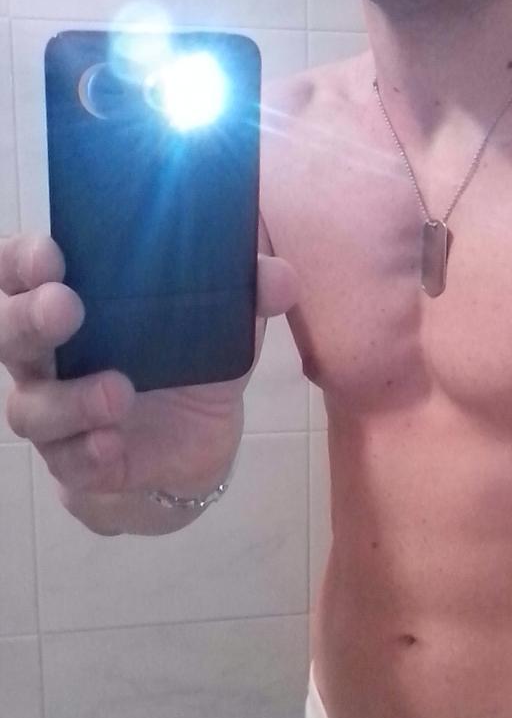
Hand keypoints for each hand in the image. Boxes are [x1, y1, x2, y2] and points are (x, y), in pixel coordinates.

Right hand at [0, 233, 300, 496]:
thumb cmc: (188, 362)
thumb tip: (278, 276)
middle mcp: (49, 356)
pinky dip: (88, 453)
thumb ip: (246, 295)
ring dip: (71, 399)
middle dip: (29, 319)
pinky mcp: (77, 463)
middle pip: (8, 334)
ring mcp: (57, 412)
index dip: (23, 261)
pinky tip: (113, 445)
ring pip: (31, 408)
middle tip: (65, 307)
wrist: (195, 445)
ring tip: (120, 393)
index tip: (51, 254)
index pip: (19, 272)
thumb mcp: (224, 325)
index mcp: (71, 302)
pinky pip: (67, 462)